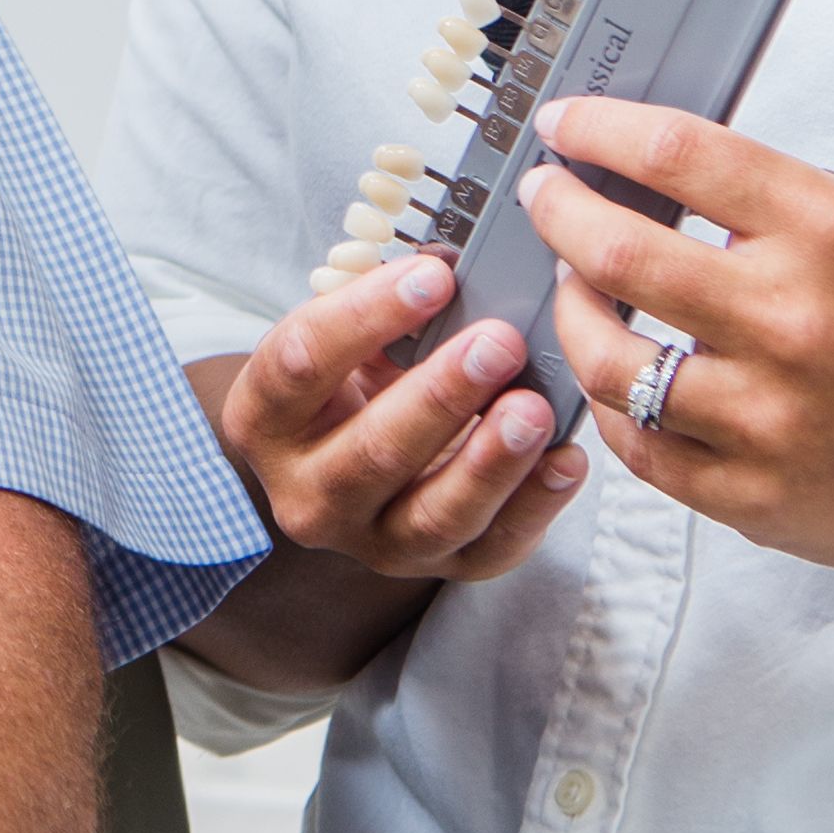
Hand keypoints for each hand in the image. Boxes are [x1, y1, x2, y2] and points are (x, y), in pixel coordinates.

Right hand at [209, 247, 584, 580]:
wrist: (354, 463)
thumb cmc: (354, 384)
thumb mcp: (350, 340)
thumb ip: (387, 305)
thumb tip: (454, 262)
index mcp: (267, 420)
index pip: (301, 366)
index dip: (364, 316)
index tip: (434, 275)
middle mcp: (308, 494)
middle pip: (369, 453)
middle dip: (439, 396)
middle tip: (498, 342)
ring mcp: (373, 542)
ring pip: (431, 516)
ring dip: (489, 461)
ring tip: (535, 408)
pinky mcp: (439, 570)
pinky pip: (491, 550)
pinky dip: (535, 505)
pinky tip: (566, 459)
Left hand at [515, 100, 833, 676]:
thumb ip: (760, 203)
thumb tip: (636, 166)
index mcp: (828, 232)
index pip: (677, 154)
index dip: (598, 130)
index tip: (564, 124)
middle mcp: (794, 320)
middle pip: (618, 254)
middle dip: (559, 215)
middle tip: (544, 198)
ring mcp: (770, 417)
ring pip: (609, 360)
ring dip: (572, 314)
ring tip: (575, 289)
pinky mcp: (756, 496)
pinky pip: (640, 446)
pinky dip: (614, 405)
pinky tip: (618, 376)